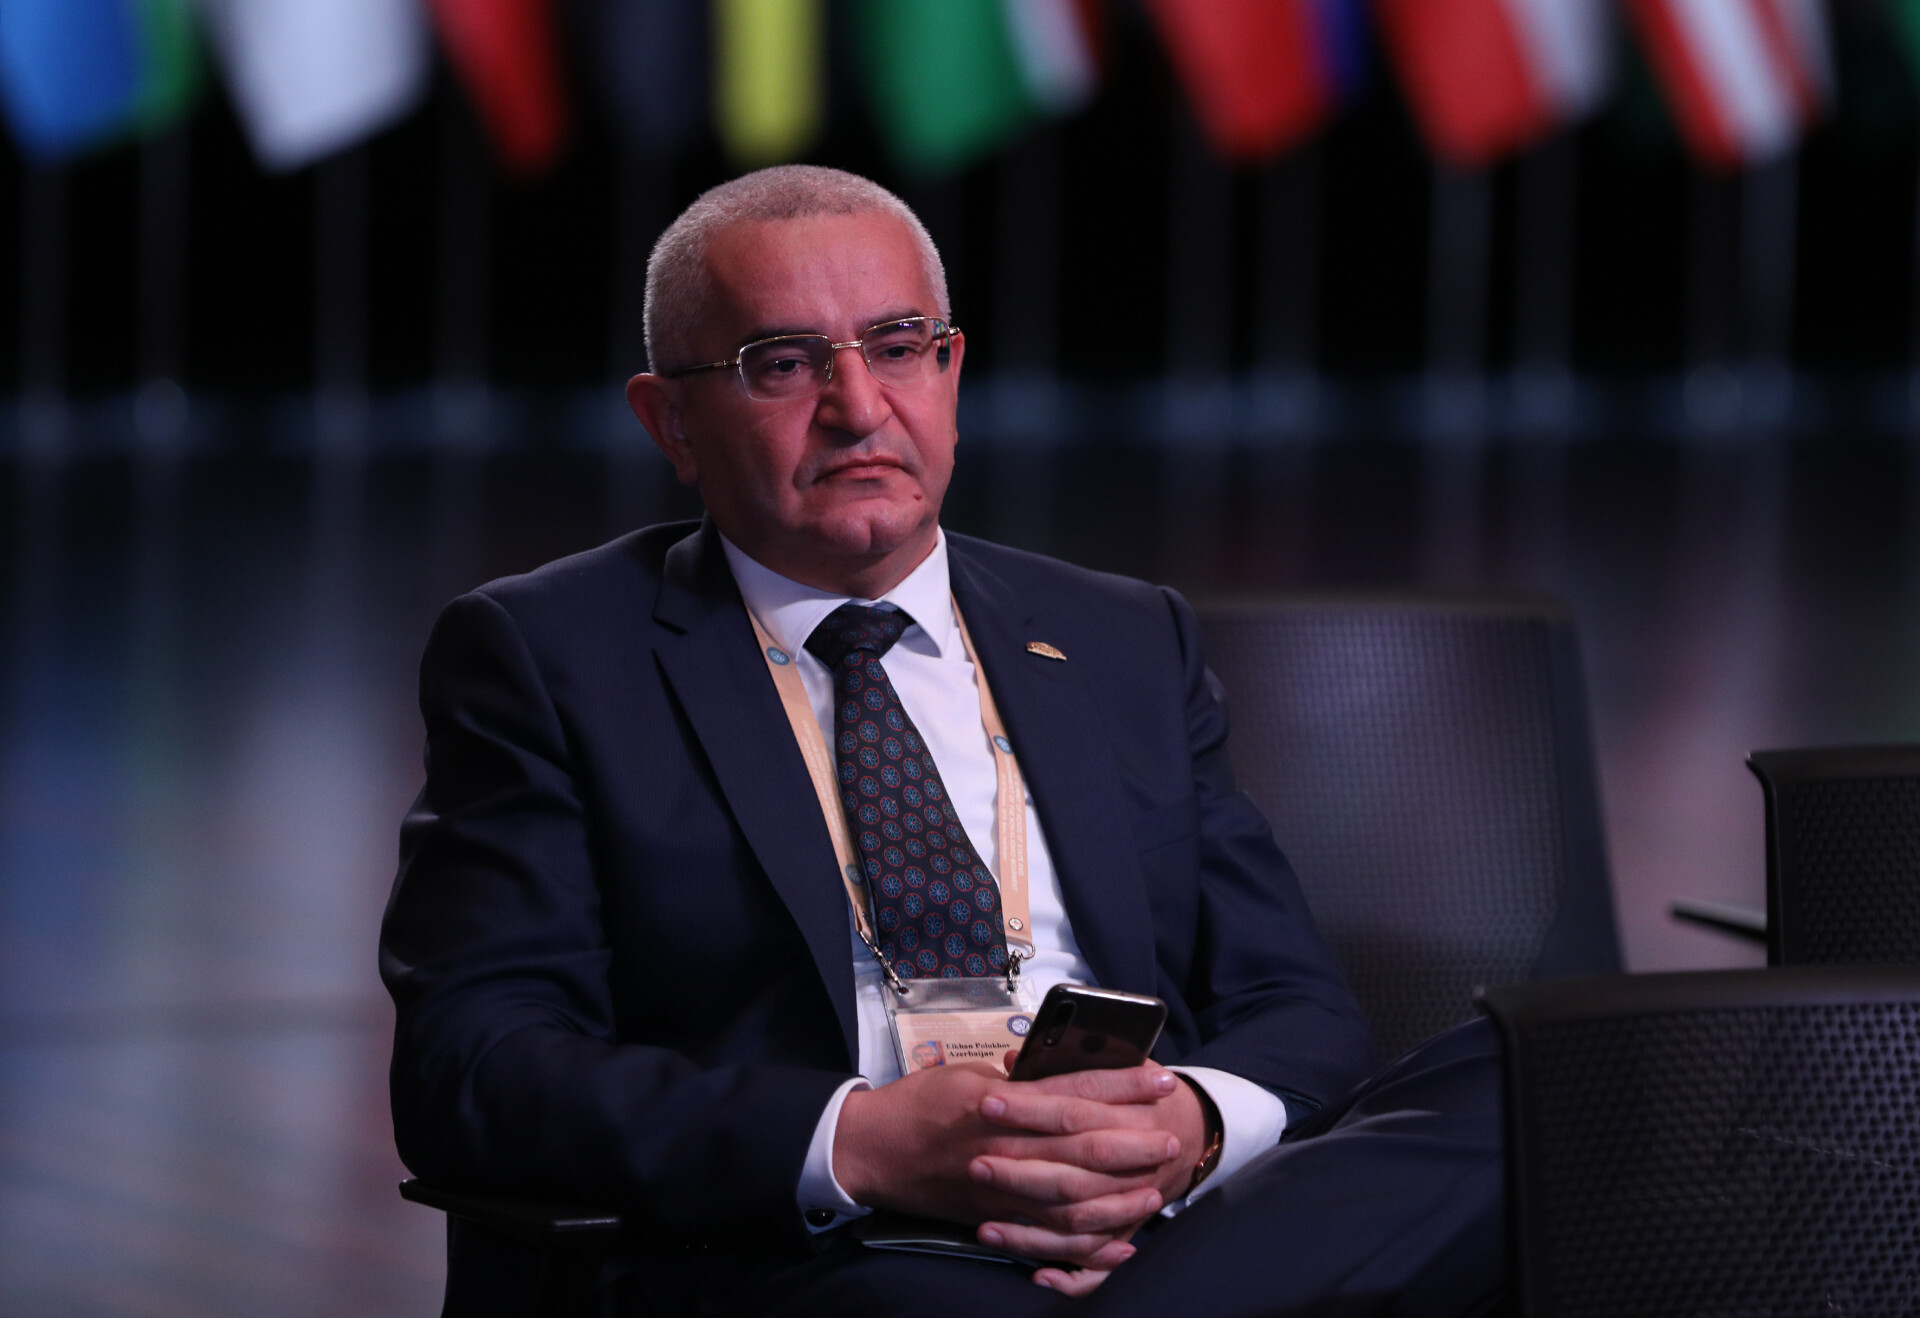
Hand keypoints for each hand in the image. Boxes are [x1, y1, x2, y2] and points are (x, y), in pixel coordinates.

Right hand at [832, 1060, 1191, 1267]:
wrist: (871, 1150)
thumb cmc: (919, 1104)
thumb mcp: (971, 1074)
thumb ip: (1020, 1080)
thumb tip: (1067, 1072)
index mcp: (1001, 1104)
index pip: (1076, 1092)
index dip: (1123, 1086)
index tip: (1161, 1078)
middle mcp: (1005, 1149)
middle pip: (1085, 1147)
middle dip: (1135, 1143)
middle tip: (1171, 1138)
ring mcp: (1001, 1190)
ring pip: (1074, 1200)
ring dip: (1120, 1196)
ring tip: (1155, 1188)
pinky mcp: (993, 1218)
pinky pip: (1048, 1240)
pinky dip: (1087, 1246)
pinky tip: (1120, 1241)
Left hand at [973, 1062, 1208, 1288]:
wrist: (1191, 1134)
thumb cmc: (1142, 1095)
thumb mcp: (1119, 1066)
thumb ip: (1069, 1063)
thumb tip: (1013, 1062)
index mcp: (1130, 1111)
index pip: (1074, 1107)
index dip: (1030, 1107)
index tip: (988, 1103)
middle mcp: (1133, 1161)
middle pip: (1073, 1166)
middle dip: (1021, 1167)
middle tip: (975, 1162)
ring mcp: (1130, 1202)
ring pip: (1079, 1220)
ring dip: (1031, 1229)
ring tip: (984, 1226)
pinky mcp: (1125, 1233)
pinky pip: (1097, 1263)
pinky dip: (1070, 1274)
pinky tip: (1036, 1273)